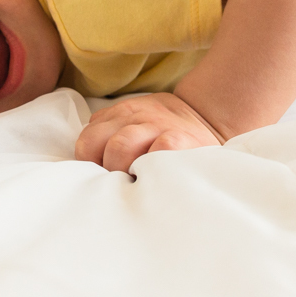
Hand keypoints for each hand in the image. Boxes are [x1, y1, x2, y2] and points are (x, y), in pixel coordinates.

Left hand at [74, 92, 223, 172]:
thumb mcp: (134, 120)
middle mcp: (133, 117)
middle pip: (94, 142)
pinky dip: (151, 166)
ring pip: (120, 145)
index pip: (85, 140)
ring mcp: (156, 126)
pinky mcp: (179, 139)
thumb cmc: (166, 129)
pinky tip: (155, 176)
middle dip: (103, 168)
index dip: (90, 163)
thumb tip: (89, 161)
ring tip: (136, 181)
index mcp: (119, 114)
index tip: (104, 176)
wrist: (209, 115)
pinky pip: (157, 150)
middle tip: (120, 181)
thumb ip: (110, 131)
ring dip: (123, 169)